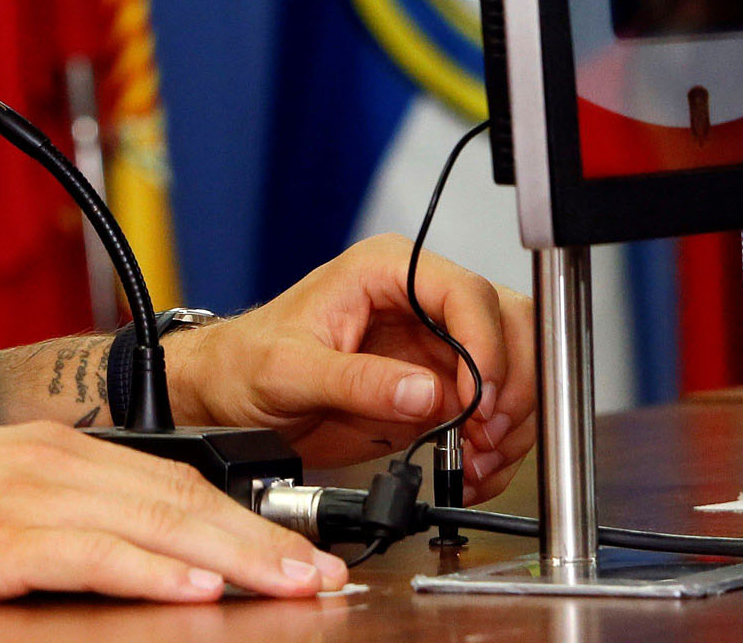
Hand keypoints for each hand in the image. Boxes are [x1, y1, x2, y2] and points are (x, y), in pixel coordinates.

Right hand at [0, 421, 349, 603]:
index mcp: (49, 449)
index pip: (174, 482)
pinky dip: (153, 570)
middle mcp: (49, 460)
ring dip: (234, 559)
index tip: (301, 554)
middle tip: (328, 576)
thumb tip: (125, 560)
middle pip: (183, 499)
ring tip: (293, 587)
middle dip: (263, 542)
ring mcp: (24, 496)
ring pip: (155, 523)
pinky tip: (194, 588)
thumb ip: (53, 518)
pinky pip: (92, 553)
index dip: (247, 519)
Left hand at [167, 235, 536, 500]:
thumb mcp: (289, 369)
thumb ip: (357, 379)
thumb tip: (425, 393)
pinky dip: (493, 448)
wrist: (229, 397)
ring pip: (513, 374)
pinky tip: (468, 470)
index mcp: (387, 272)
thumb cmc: (244, 362)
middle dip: (509, 389)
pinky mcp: (437, 391)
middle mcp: (421, 303)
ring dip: (508, 425)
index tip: (480, 397)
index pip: (467, 293)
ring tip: (474, 462)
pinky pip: (492, 415)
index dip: (487, 345)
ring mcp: (435, 348)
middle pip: (509, 329)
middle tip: (485, 436)